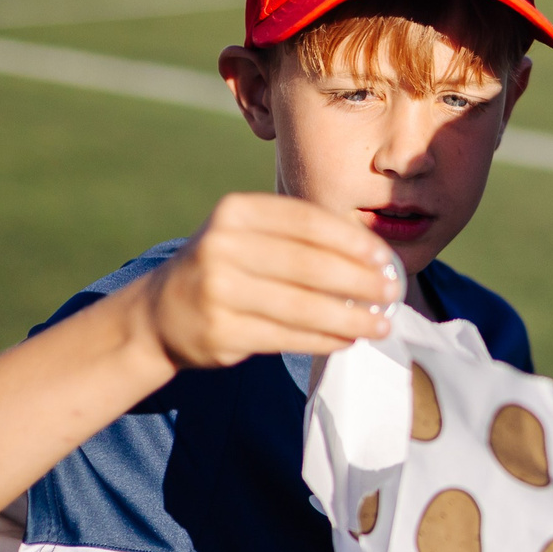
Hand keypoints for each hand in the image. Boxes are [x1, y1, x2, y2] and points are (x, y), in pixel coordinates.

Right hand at [139, 192, 399, 368]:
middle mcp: (223, 246)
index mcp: (236, 212)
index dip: (353, 242)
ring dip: (350, 318)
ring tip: (381, 325)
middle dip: (360, 281)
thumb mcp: (248, 234)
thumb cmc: (224, 267)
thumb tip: (372, 257)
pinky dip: (324, 339)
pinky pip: (287, 337)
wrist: (161, 312)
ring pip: (303, 307)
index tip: (385, 259)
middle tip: (391, 294)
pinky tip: (347, 340)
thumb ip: (299, 237)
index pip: (308, 222)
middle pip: (310, 265)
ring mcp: (219, 291)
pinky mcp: (221, 332)